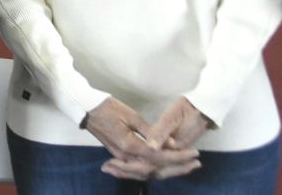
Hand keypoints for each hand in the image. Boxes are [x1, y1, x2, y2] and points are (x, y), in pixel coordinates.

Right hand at [85, 97, 199, 180]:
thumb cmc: (108, 107)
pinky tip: (163, 170)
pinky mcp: (119, 156)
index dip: (179, 157)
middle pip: (156, 170)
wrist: (86, 109)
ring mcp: (121, 158)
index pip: (159, 157)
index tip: (195, 153)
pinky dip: (153, 172)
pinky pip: (139, 171)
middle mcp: (126, 157)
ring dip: (168, 172)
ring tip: (185, 167)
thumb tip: (170, 144)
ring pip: (148, 173)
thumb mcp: (131, 115)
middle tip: (196, 164)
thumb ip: (151, 132)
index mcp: (130, 146)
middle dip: (178, 168)